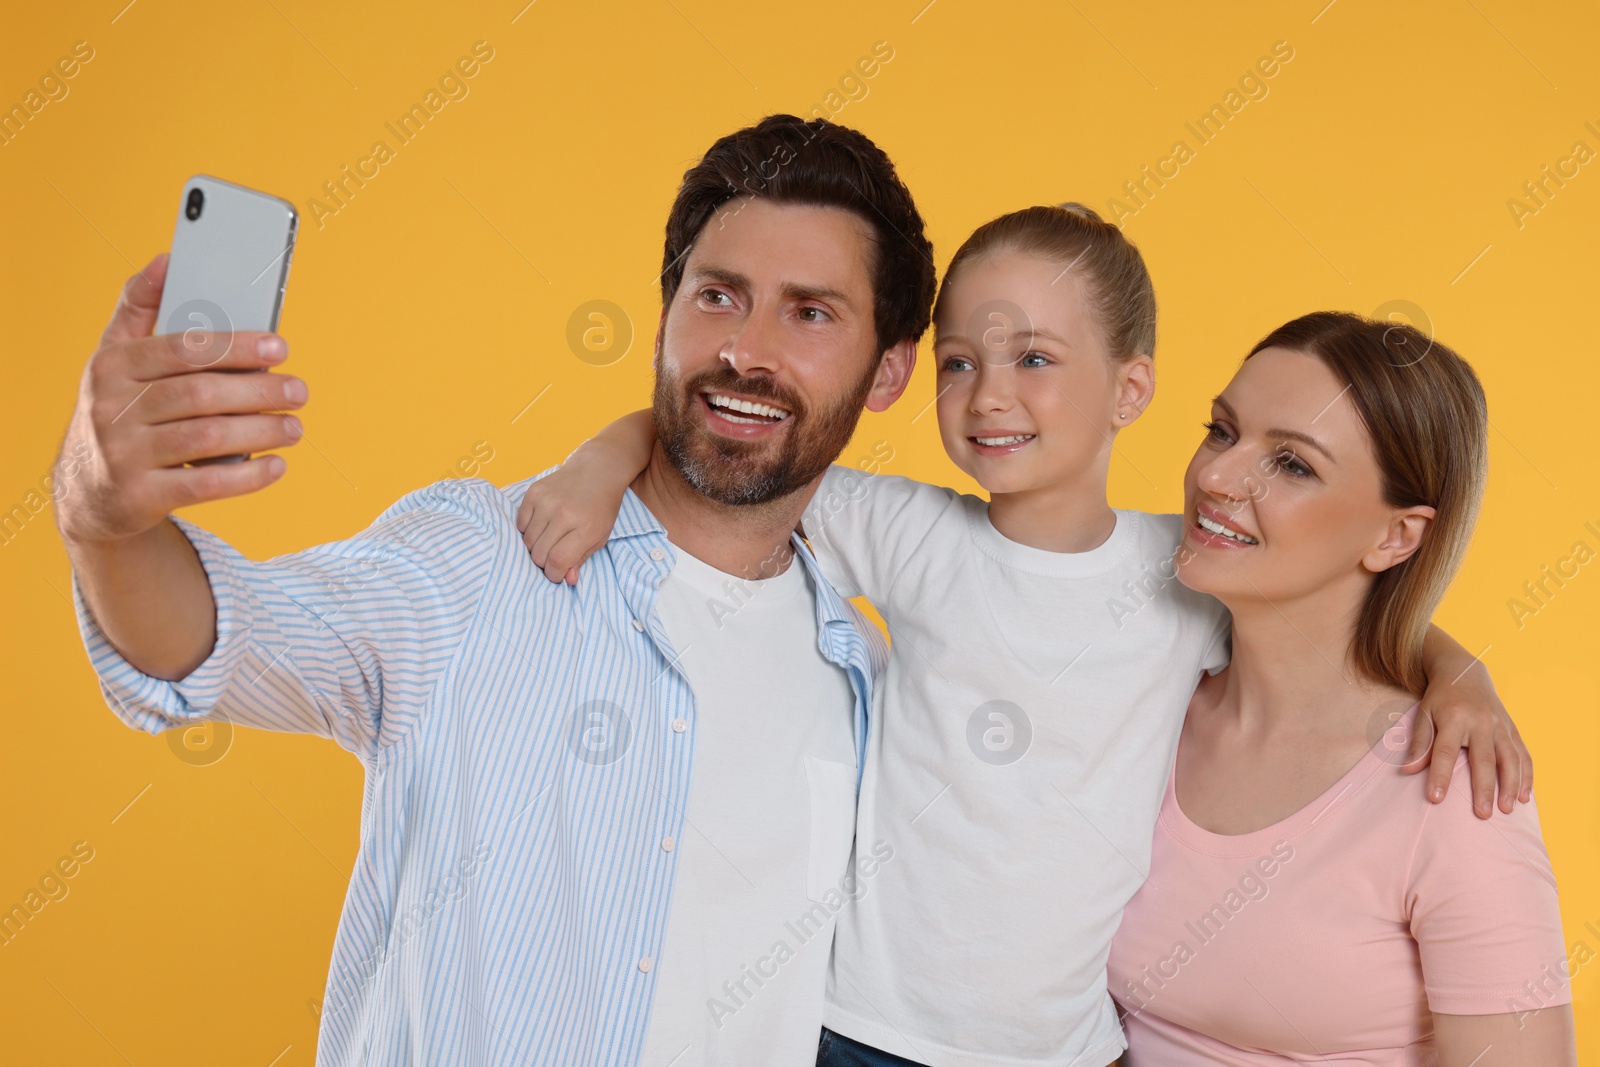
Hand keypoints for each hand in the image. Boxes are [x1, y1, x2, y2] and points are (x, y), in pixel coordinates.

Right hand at [54, 254, 307, 545]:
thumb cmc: (118, 411)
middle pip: (200, 394)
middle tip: (299, 391)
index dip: (235, 347)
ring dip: (261, 431)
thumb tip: (167, 259)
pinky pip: (204, 484)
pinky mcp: (140, 496)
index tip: (279, 347)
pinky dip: (247, 475)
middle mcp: (113, 409)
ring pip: (206, 438)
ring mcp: (124, 455)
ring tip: (294, 427)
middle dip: (258, 391)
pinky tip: (276, 465)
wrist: (88, 492)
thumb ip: (139, 308)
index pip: (181, 349)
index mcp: (112, 366)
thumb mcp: (114, 358)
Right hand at [515, 450, 625, 583]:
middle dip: (545, 562)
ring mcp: (546, 502)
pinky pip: (521, 524)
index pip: (557, 561)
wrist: (596, 470)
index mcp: (584, 528)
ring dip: (536, 547)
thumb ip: (581, 559)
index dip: (554, 574)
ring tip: (550, 539)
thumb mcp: (600, 536)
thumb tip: (567, 580)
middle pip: (539, 554)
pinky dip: (529, 530)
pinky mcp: (534, 492)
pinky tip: (543, 524)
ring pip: (528, 541)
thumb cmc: (601, 507)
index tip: (557, 573)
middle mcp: (563, 514)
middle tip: (554, 555)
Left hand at [1402, 659, 1531, 817]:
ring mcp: (1501, 725)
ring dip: (1511, 786)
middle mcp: (1481, 722)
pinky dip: (1526, 776)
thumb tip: (1408, 770)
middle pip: (1484, 759)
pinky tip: (1524, 796)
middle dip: (1484, 788)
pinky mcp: (1512, 729)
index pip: (1445, 751)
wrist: (1464, 671)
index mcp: (1454, 718)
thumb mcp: (1424, 714)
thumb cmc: (1440, 698)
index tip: (1436, 798)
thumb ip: (1420, 743)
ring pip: (1510, 759)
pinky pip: (1523, 754)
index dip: (1440, 775)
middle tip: (1482, 815)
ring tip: (1506, 810)